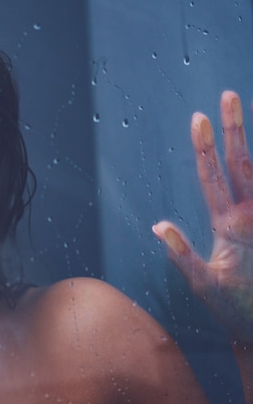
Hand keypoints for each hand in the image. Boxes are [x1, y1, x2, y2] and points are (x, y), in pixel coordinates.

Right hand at [153, 90, 252, 342]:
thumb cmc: (234, 307)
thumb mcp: (202, 283)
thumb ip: (181, 252)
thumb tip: (159, 224)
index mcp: (229, 226)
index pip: (212, 176)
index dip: (204, 146)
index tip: (199, 117)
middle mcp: (251, 217)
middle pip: (243, 162)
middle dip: (234, 129)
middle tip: (229, 96)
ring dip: (252, 146)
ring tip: (246, 117)